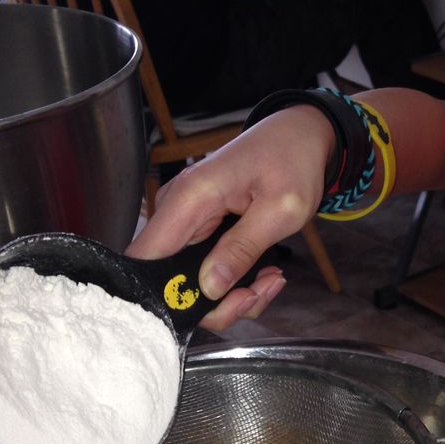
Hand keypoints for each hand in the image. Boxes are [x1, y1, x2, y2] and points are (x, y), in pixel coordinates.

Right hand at [127, 106, 335, 328]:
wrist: (300, 135)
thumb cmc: (292, 161)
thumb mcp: (280, 209)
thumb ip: (242, 248)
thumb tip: (208, 288)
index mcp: (189, 199)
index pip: (144, 258)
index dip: (163, 296)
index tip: (212, 308)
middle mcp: (178, 210)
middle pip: (169, 281)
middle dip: (215, 302)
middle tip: (256, 294)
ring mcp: (187, 221)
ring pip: (192, 282)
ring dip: (232, 294)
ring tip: (270, 279)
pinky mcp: (200, 230)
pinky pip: (206, 270)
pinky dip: (235, 281)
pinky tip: (264, 272)